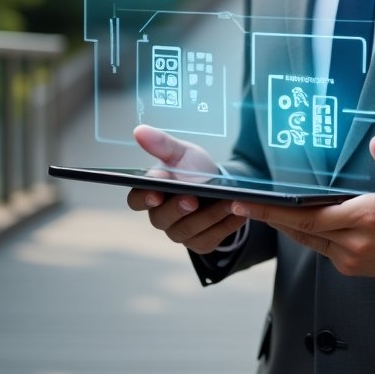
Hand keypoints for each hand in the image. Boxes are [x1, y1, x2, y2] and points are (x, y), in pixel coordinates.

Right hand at [126, 124, 246, 254]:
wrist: (222, 183)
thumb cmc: (195, 168)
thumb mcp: (182, 152)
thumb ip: (162, 144)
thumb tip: (139, 130)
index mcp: (152, 193)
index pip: (137, 200)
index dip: (144, 198)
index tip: (156, 192)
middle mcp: (161, 217)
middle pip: (161, 219)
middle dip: (177, 208)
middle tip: (192, 198)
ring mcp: (180, 232)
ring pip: (187, 231)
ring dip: (208, 216)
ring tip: (226, 202)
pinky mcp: (200, 243)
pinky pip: (209, 239)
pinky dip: (224, 226)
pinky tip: (237, 212)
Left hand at [231, 136, 374, 282]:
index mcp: (366, 216)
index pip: (311, 215)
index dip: (278, 209)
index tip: (253, 201)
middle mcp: (354, 241)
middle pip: (301, 230)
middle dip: (269, 216)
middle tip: (241, 205)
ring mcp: (351, 258)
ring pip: (307, 241)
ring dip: (284, 226)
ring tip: (261, 209)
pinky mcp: (351, 266)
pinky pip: (320, 248)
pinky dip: (305, 234)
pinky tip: (295, 220)